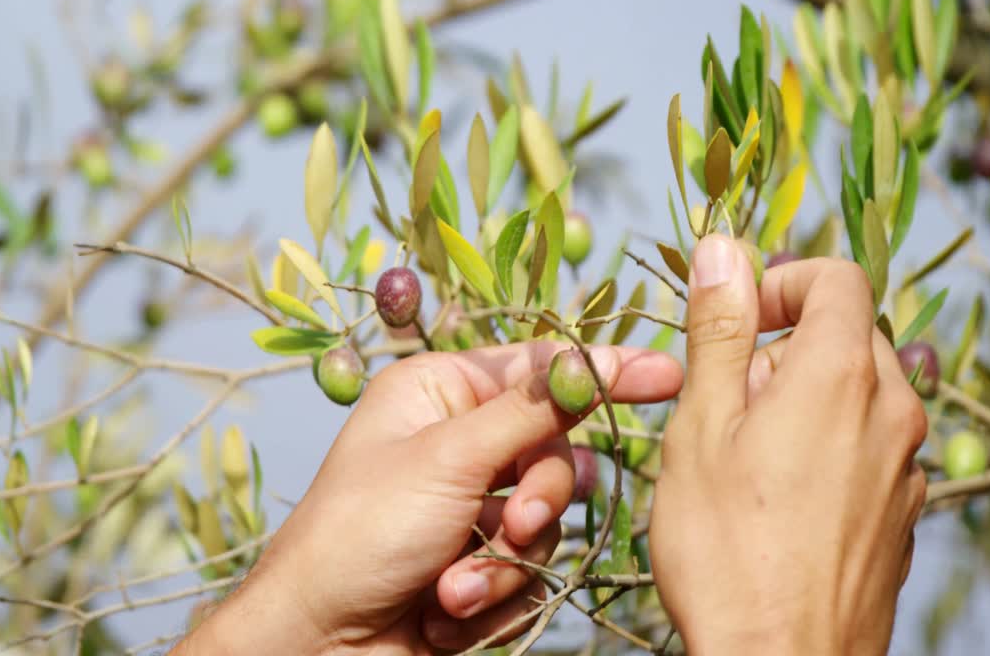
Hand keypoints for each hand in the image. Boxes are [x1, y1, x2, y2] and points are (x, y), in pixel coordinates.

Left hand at [175, 341, 681, 653]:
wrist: (321, 643)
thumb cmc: (360, 533)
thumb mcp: (449, 458)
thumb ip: (532, 411)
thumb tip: (591, 361)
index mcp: (441, 391)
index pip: (541, 369)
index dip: (604, 372)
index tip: (667, 375)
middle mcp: (459, 440)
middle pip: (554, 452)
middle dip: (534, 501)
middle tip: (511, 524)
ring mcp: (471, 504)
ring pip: (547, 519)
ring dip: (504, 561)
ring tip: (452, 586)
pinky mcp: (480, 560)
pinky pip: (531, 569)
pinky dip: (494, 593)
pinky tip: (444, 607)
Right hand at [650, 235, 926, 654]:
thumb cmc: (727, 551)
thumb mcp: (701, 426)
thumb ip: (721, 330)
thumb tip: (724, 249)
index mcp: (843, 375)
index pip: (839, 277)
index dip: (784, 280)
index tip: (739, 320)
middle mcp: (894, 412)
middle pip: (849, 336)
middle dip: (785, 347)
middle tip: (725, 403)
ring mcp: (907, 469)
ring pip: (859, 396)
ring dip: (805, 401)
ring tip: (745, 460)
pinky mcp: (904, 516)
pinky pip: (870, 450)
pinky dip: (828, 448)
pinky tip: (778, 503)